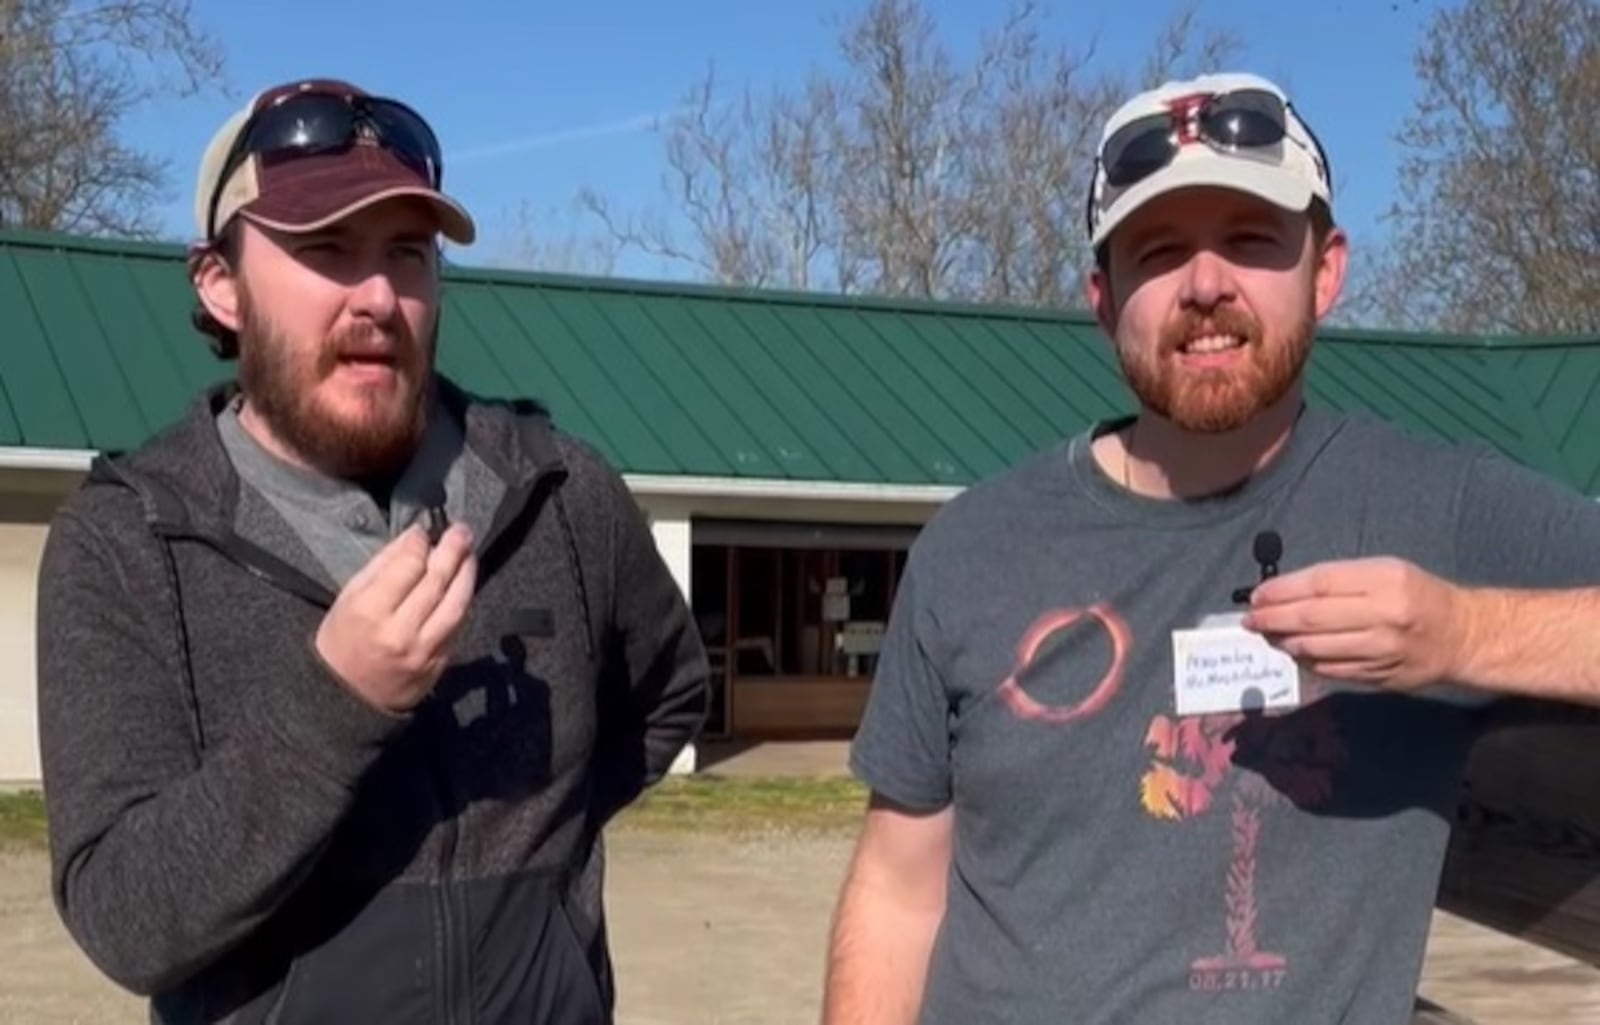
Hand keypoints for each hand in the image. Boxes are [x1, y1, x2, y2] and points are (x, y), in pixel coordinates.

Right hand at [315, 523, 476, 712]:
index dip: (421, 543)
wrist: (347, 698)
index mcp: (370, 612)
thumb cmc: (342, 641)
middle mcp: (401, 632)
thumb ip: (383, 566)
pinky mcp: (439, 663)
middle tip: (461, 531)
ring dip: (467, 574)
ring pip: (457, 604)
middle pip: (437, 582)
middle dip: (453, 550)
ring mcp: (424, 651)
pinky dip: (463, 600)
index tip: (425, 530)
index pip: (408, 566)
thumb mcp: (349, 598)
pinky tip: (463, 583)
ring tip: (469, 553)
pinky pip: (457, 624)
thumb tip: (415, 537)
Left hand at [1241, 556, 1466, 690]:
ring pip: (1317, 648)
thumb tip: (1286, 591)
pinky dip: (1306, 661)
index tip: (1257, 595)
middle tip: (1251, 620)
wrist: (1463, 635)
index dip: (1281, 590)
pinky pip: (1331, 669)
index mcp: (1385, 580)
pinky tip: (1295, 652)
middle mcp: (1384, 615)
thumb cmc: (1417, 595)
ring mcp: (1382, 650)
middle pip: (1312, 617)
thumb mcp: (1385, 571)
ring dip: (1285, 642)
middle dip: (1273, 618)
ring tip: (1269, 635)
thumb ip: (1339, 580)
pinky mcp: (1380, 676)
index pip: (1319, 584)